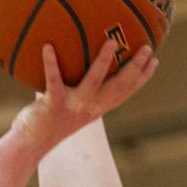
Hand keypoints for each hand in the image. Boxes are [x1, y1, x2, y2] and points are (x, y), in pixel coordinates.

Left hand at [15, 39, 157, 154]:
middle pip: (119, 86)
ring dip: (104, 62)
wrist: (31, 144)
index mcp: (97, 108)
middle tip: (147, 48)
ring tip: (111, 42)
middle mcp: (90, 108)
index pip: (125, 92)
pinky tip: (47, 47)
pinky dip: (50, 63)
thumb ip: (75, 86)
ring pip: (94, 81)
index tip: (155, 62)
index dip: (141, 79)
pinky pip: (53, 80)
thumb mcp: (69, 105)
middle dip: (135, 67)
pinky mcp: (53, 105)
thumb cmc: (48, 122)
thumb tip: (72, 56)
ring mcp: (74, 106)